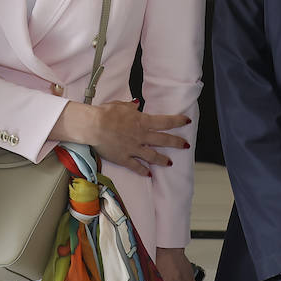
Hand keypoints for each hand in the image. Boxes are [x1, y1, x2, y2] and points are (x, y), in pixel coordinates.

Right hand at [51, 100, 188, 175]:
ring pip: (153, 156)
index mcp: (142, 121)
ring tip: (169, 163)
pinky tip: (149, 174)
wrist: (93, 126)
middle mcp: (141, 136)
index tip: (186, 121)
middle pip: (164, 140)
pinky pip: (136, 166)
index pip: (165, 122)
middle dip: (177, 143)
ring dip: (163, 160)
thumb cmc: (106, 113)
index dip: (178, 121)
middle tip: (186, 145)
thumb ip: (131, 107)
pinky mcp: (124, 158)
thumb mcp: (120, 105)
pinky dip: (143, 171)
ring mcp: (134, 148)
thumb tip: (136, 105)